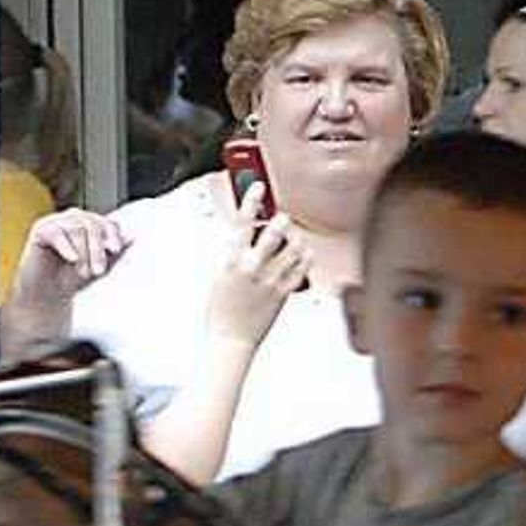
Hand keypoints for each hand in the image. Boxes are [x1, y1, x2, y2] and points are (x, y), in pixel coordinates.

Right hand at [13, 207, 127, 312]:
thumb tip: (132, 236)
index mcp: (91, 224)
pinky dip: (66, 247)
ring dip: (83, 253)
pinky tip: (72, 259)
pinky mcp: (40, 230)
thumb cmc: (75, 278)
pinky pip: (56, 233)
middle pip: (92, 225)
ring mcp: (56, 222)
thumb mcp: (99, 266)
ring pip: (76, 228)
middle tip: (98, 272)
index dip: (112, 235)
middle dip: (98, 250)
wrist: (48, 293)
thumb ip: (115, 253)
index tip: (115, 251)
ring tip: (83, 273)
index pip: (107, 222)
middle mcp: (74, 218)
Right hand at [202, 185, 309, 348]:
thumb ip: (236, 256)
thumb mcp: (221, 276)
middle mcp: (253, 267)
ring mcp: (271, 279)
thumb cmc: (220, 311)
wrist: (230, 338)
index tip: (259, 186)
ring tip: (293, 240)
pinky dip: (304, 257)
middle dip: (281, 221)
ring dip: (295, 239)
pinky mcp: (284, 292)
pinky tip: (302, 255)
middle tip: (283, 219)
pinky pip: (302, 267)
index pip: (242, 222)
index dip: (251, 200)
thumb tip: (249, 241)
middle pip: (274, 231)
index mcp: (232, 260)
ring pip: (293, 247)